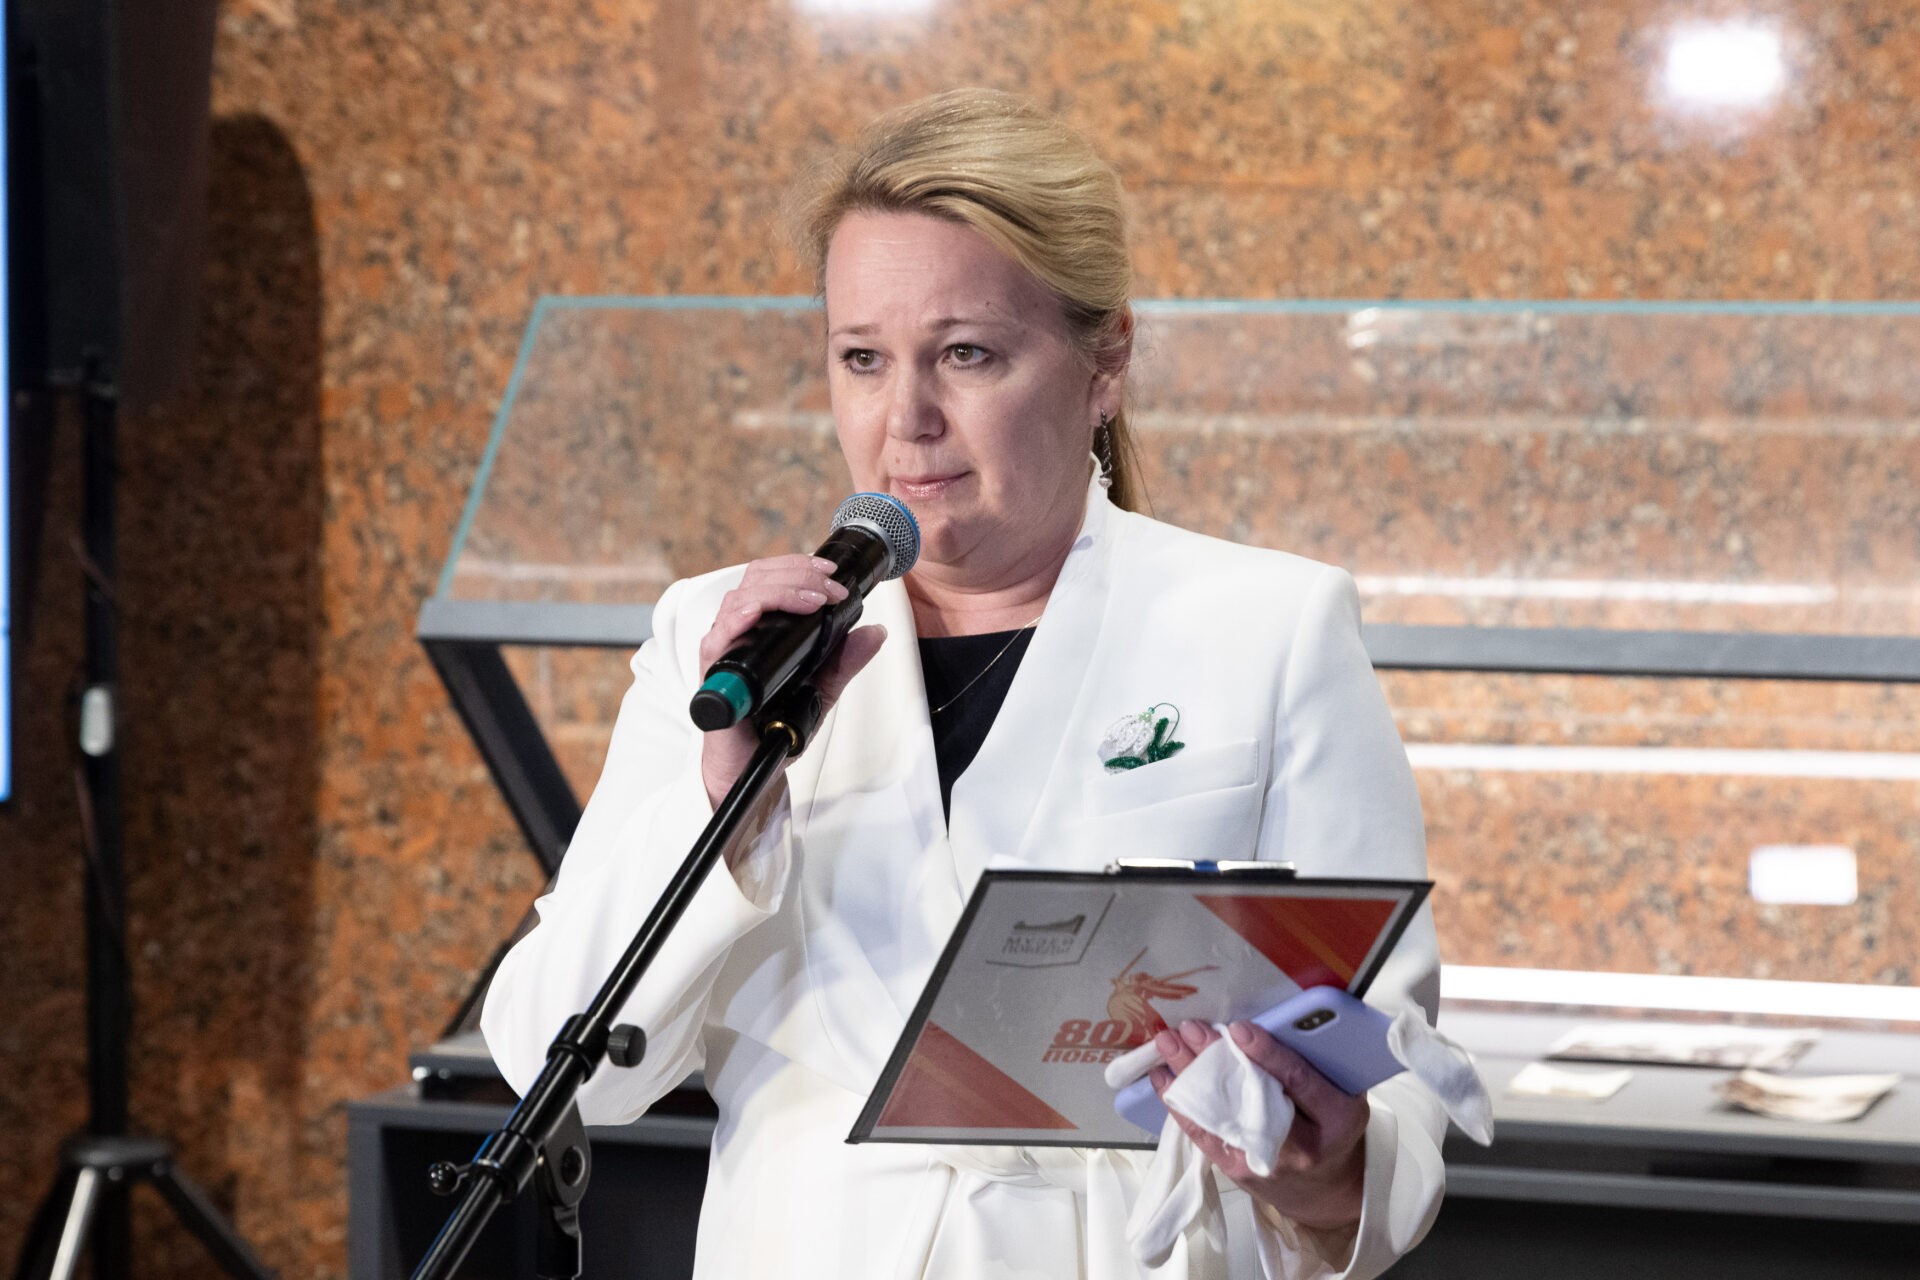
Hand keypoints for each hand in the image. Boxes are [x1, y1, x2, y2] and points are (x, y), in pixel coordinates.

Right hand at [697, 554, 886, 809]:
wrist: (753, 766)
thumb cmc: (774, 724)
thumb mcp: (821, 687)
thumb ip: (845, 660)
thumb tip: (875, 632)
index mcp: (761, 628)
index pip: (771, 577)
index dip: (800, 567)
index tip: (832, 575)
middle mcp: (739, 632)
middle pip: (756, 579)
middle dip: (797, 575)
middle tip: (830, 588)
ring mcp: (725, 650)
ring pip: (741, 598)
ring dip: (779, 590)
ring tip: (813, 599)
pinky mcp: (714, 673)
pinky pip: (717, 637)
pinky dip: (738, 618)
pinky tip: (758, 613)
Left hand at [1150, 1019, 1367, 1232]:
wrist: (1327, 1188)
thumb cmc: (1333, 1127)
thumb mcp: (1344, 1095)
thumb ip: (1316, 1064)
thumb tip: (1275, 1020)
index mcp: (1335, 1117)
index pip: (1298, 1080)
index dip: (1266, 1053)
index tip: (1238, 1028)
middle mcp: (1301, 1145)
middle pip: (1250, 1098)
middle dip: (1215, 1060)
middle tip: (1191, 1028)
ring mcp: (1265, 1161)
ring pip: (1220, 1116)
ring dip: (1189, 1077)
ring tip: (1168, 1043)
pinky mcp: (1237, 1170)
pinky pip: (1203, 1135)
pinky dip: (1180, 1104)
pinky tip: (1164, 1077)